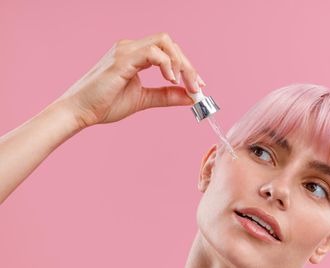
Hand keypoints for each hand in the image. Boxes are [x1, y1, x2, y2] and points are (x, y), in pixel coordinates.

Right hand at [55, 32, 205, 128]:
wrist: (80, 112)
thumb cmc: (104, 104)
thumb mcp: (143, 99)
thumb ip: (166, 96)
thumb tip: (191, 97)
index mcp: (135, 55)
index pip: (168, 50)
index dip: (187, 66)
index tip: (198, 86)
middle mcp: (130, 47)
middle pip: (170, 43)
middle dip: (188, 66)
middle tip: (196, 87)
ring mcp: (125, 51)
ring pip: (164, 43)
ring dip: (180, 64)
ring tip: (183, 84)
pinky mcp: (122, 59)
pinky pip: (152, 52)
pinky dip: (167, 64)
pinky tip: (170, 80)